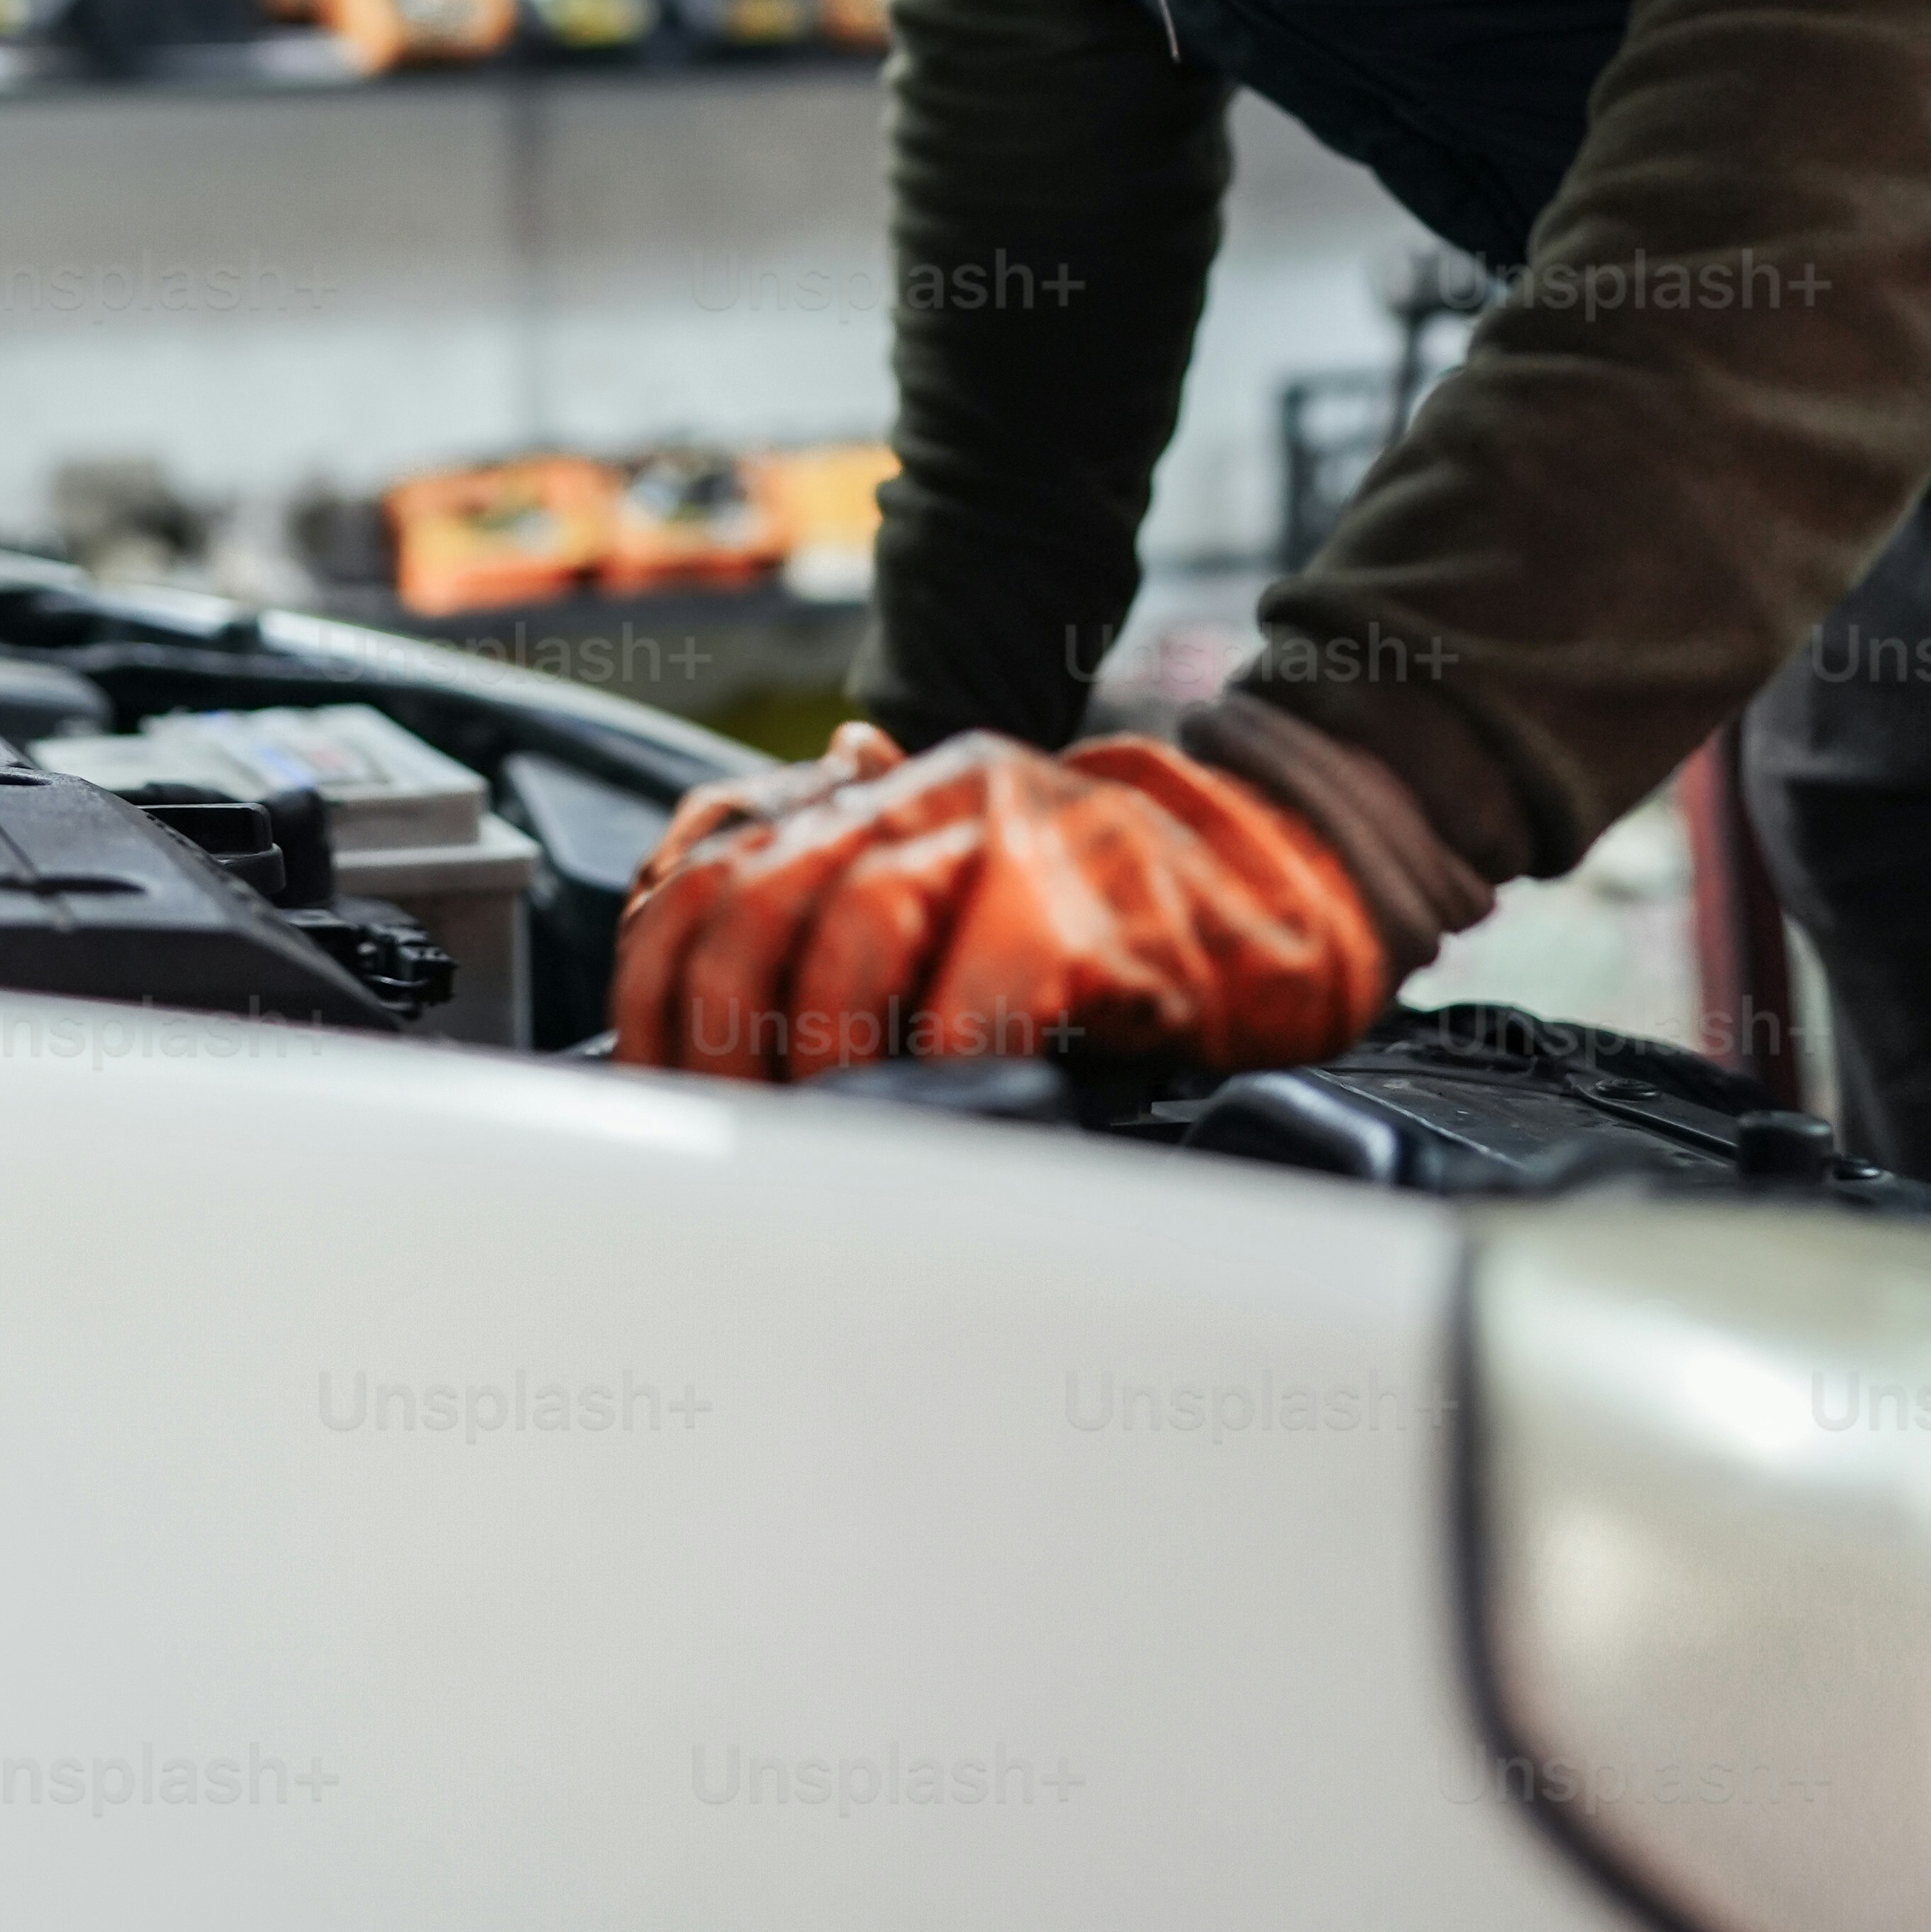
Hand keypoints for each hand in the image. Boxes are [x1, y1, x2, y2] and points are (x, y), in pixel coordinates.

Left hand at [610, 726, 1389, 1083]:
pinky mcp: (1094, 905)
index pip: (705, 866)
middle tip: (735, 1139)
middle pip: (758, 896)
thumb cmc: (1094, 926)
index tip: (656, 1094)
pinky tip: (939, 1116)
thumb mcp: (949, 896)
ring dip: (819, 1056)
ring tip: (824, 1138)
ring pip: (856, 927)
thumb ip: (829, 901)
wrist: (1276, 898)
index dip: (654, 989)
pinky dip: (944, 1064)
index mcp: (874, 794)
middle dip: (717, 1037)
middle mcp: (930, 792)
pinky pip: (985, 991)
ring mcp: (1014, 832)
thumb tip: (690, 953)